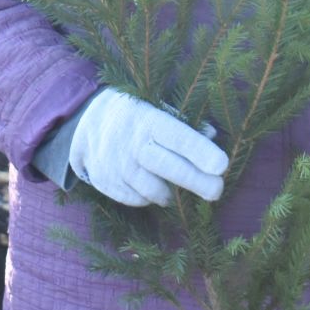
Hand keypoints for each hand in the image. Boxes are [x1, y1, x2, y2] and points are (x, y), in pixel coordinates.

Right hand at [68, 89, 228, 207]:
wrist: (87, 121)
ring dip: (169, 192)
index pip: (178, 137)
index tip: (221, 165)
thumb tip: (212, 136)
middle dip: (196, 181)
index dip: (200, 151)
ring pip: (152, 190)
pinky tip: (149, 184)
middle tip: (217, 190)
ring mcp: (116, 165)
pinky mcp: (106, 183)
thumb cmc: (137, 116)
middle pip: (167, 167)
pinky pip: (137, 199)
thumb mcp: (158, 109)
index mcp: (149, 119)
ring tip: (174, 186)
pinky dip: (148, 196)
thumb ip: (185, 123)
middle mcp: (131, 143)